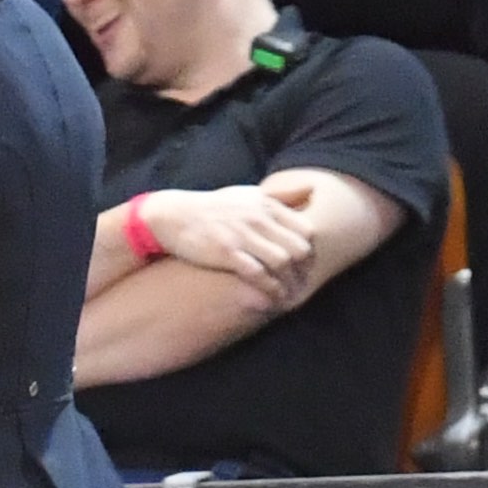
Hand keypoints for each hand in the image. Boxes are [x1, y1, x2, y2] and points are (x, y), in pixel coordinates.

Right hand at [148, 183, 313, 301]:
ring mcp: (243, 235)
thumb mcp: (249, 194)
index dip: (311, 253)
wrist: (175, 216)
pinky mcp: (226, 252)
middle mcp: (258, 217)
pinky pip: (258, 273)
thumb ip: (280, 196)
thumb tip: (312, 190)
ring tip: (288, 297)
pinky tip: (271, 298)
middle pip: (299, 248)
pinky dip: (270, 288)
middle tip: (300, 287)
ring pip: (283, 262)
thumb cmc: (214, 208)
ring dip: (289, 284)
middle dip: (304, 272)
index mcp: (267, 204)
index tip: (305, 268)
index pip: (307, 230)